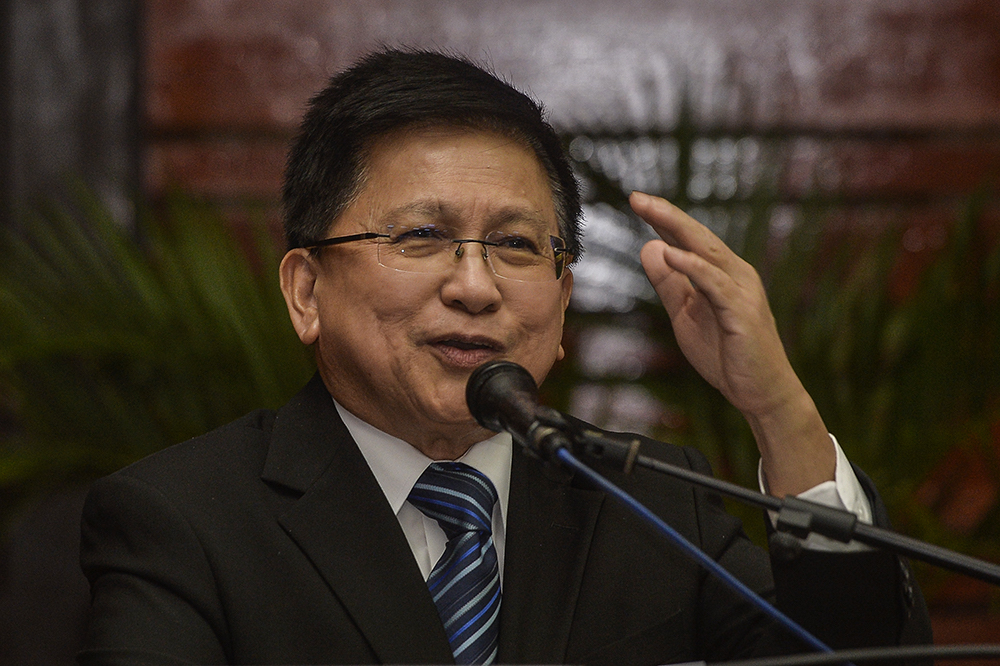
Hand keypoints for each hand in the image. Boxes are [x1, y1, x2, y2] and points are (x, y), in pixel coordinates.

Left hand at [630, 191, 834, 495]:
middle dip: (667, 214)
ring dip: (678, 230)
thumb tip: (649, 248)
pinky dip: (693, 267)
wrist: (761, 393)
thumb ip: (669, 284)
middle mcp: (736, 274)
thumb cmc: (726, 354)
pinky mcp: (742, 313)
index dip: (664, 218)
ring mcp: (742, 291)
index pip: (689, 239)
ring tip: (651, 212)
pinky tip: (671, 254)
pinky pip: (715, 285)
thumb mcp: (686, 315)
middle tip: (637, 197)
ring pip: (708, 252)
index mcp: (722, 274)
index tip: (637, 200)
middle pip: (698, 236)